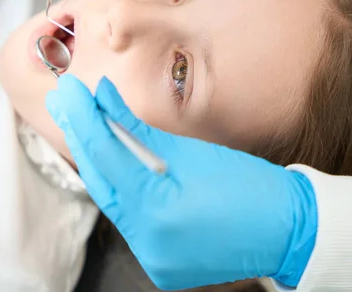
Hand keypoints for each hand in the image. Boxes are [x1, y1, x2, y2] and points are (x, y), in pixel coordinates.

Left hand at [46, 75, 317, 289]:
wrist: (288, 230)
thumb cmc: (249, 188)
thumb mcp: (191, 152)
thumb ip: (138, 128)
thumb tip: (102, 98)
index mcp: (159, 214)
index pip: (106, 157)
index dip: (84, 119)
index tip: (68, 89)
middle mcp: (148, 245)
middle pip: (101, 182)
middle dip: (81, 139)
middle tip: (64, 102)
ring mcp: (152, 259)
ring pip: (112, 201)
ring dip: (96, 162)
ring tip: (81, 124)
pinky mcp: (159, 263)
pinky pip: (128, 219)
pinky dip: (118, 187)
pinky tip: (108, 159)